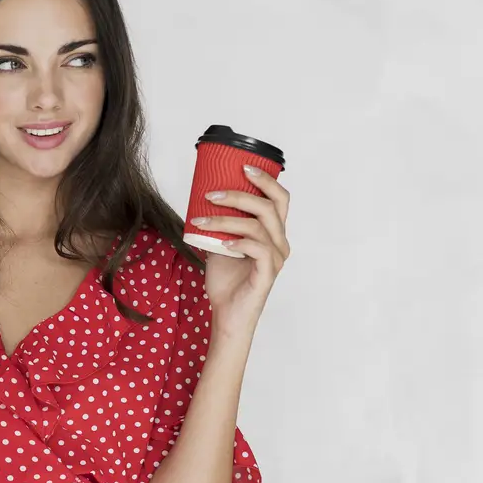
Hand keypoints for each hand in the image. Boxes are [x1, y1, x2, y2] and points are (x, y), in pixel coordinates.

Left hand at [191, 164, 290, 337]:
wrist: (226, 315)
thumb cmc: (226, 282)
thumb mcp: (219, 243)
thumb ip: (220, 224)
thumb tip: (203, 199)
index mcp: (273, 233)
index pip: (280, 199)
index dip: (266, 180)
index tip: (243, 167)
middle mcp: (280, 243)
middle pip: (271, 206)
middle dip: (242, 194)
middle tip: (213, 193)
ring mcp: (275, 259)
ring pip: (258, 226)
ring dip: (226, 219)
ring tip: (201, 219)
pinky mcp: (267, 274)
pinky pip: (258, 249)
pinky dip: (238, 241)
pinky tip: (221, 243)